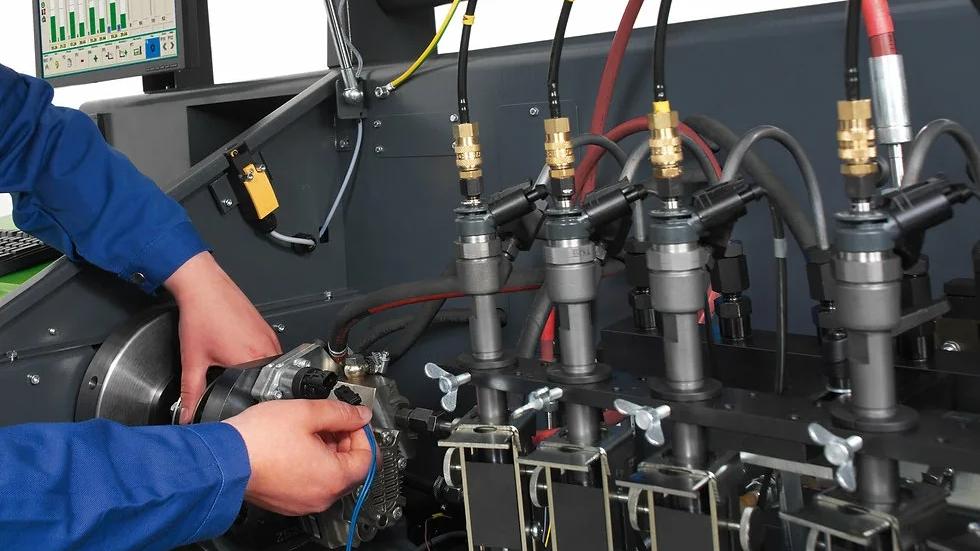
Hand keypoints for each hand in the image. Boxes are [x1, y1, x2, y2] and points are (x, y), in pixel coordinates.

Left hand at [165, 252, 281, 423]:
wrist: (204, 286)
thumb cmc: (202, 315)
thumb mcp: (193, 360)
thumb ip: (190, 393)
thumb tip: (187, 414)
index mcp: (253, 360)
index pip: (259, 393)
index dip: (246, 401)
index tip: (236, 402)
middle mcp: (267, 348)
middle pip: (266, 380)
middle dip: (250, 385)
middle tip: (231, 382)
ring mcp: (270, 337)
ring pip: (269, 365)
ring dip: (255, 370)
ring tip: (234, 363)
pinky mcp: (267, 328)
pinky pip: (269, 351)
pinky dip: (257, 356)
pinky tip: (238, 349)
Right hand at [224, 400, 374, 515]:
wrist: (222, 458)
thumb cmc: (258, 439)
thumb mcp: (307, 412)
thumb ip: (342, 412)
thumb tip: (360, 415)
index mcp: (333, 478)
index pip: (368, 458)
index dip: (362, 433)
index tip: (353, 420)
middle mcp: (321, 497)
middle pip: (350, 469)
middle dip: (345, 441)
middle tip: (332, 421)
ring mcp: (303, 503)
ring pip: (330, 476)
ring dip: (328, 451)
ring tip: (309, 429)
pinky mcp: (287, 502)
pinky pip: (310, 483)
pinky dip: (311, 464)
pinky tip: (296, 444)